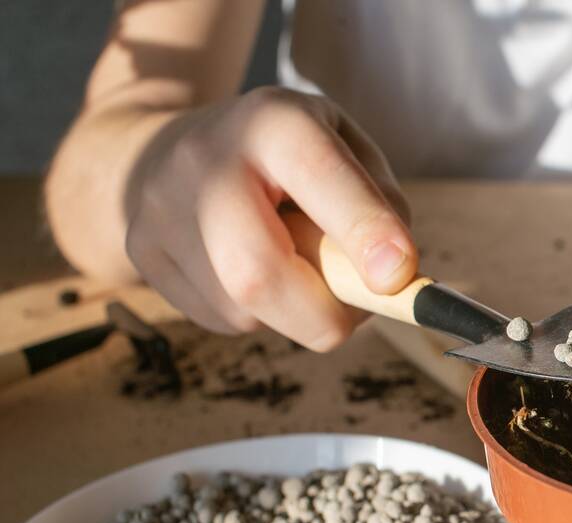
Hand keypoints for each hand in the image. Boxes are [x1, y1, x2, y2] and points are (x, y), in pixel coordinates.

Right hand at [124, 87, 417, 350]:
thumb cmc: (283, 160)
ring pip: (244, 311)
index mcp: (272, 122)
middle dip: (324, 314)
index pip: (317, 174)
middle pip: (257, 273)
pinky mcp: (142, 255)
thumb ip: (379, 206)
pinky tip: (253, 271)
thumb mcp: (344, 151)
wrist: (164, 148)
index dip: (363, 230)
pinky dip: (260, 314)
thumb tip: (391, 279)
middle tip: (358, 311)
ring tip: (296, 266)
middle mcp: (204, 162)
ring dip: (295, 313)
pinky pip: (222, 321)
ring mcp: (161, 211)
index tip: (399, 276)